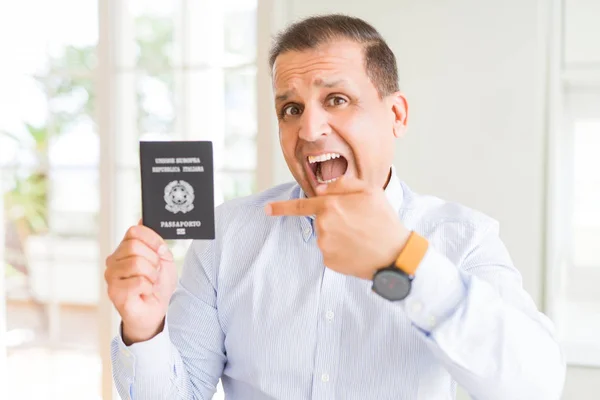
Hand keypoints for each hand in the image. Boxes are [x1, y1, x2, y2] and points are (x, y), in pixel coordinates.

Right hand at [104, 221, 177, 344]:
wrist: (156, 311)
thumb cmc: (158, 285)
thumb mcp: (163, 258)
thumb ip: (154, 240)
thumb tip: (142, 218)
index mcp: (124, 249)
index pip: (134, 231)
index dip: (152, 239)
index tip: (160, 252)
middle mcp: (113, 260)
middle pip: (134, 246)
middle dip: (153, 260)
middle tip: (154, 273)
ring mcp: (111, 276)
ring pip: (136, 263)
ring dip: (151, 275)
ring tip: (150, 283)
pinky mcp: (114, 292)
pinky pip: (138, 282)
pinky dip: (148, 288)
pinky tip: (145, 292)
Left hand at [265, 176, 409, 279]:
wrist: (395, 255)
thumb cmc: (384, 220)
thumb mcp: (369, 192)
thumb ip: (343, 184)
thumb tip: (322, 189)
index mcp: (330, 206)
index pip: (300, 205)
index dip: (280, 208)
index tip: (266, 209)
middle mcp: (323, 227)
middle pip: (322, 220)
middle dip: (336, 220)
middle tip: (360, 224)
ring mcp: (325, 247)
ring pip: (327, 237)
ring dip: (340, 235)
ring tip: (362, 237)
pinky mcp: (329, 262)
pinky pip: (331, 252)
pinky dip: (342, 251)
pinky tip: (358, 250)